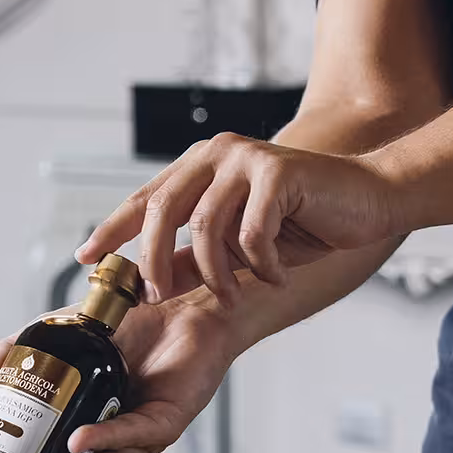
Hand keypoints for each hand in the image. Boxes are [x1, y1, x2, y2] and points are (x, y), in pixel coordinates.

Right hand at [0, 292, 237, 452]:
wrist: (183, 305)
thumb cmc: (129, 327)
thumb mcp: (64, 334)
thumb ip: (23, 349)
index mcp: (80, 430)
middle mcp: (107, 444)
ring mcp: (137, 437)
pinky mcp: (166, 420)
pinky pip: (132, 432)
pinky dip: (105, 437)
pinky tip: (80, 440)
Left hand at [76, 133, 399, 302]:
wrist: (368, 198)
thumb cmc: (302, 220)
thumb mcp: (237, 245)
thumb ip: (193, 257)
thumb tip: (150, 283)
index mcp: (199, 166)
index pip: (144, 198)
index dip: (111, 228)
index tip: (84, 259)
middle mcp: (216, 154)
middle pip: (163, 210)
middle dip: (154, 261)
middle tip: (157, 299)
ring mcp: (246, 158)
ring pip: (206, 226)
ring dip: (217, 273)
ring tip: (236, 295)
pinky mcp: (278, 170)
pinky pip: (252, 232)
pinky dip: (261, 264)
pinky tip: (277, 274)